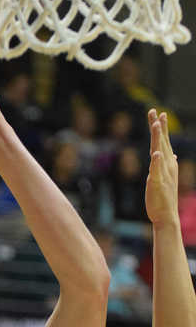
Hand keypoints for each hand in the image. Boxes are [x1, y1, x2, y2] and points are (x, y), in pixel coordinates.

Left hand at [146, 109, 178, 226]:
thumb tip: (172, 154)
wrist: (166, 215)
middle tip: (155, 112)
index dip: (161, 128)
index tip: (159, 114)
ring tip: (157, 125)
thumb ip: (166, 164)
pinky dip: (157, 161)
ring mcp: (163, 173)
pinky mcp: (158, 182)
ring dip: (159, 138)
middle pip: (161, 142)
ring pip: (160, 152)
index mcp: (167, 163)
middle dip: (159, 127)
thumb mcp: (165, 177)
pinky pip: (157, 170)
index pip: (163, 142)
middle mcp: (167, 165)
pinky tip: (157, 153)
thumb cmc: (164, 196)